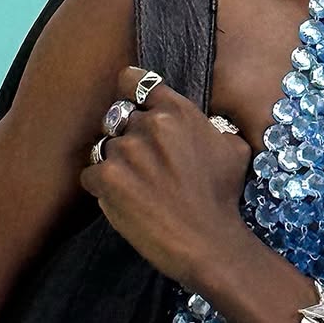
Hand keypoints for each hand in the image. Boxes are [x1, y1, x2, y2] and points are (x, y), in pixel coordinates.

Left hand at [79, 66, 252, 288]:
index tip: (130, 102)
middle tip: (143, 165)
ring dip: (115, 164)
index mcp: (177, 112)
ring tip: (136, 188)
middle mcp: (148, 124)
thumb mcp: (234, 149)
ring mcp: (125, 150)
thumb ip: (210, 127)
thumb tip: (204, 125)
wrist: (207, 241)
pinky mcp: (106, 178)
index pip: (135, 81)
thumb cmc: (222, 198)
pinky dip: (100, 187)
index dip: (129, 91)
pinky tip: (123, 201)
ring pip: (104, 148)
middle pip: (118, 120)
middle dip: (127, 139)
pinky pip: (89, 174)